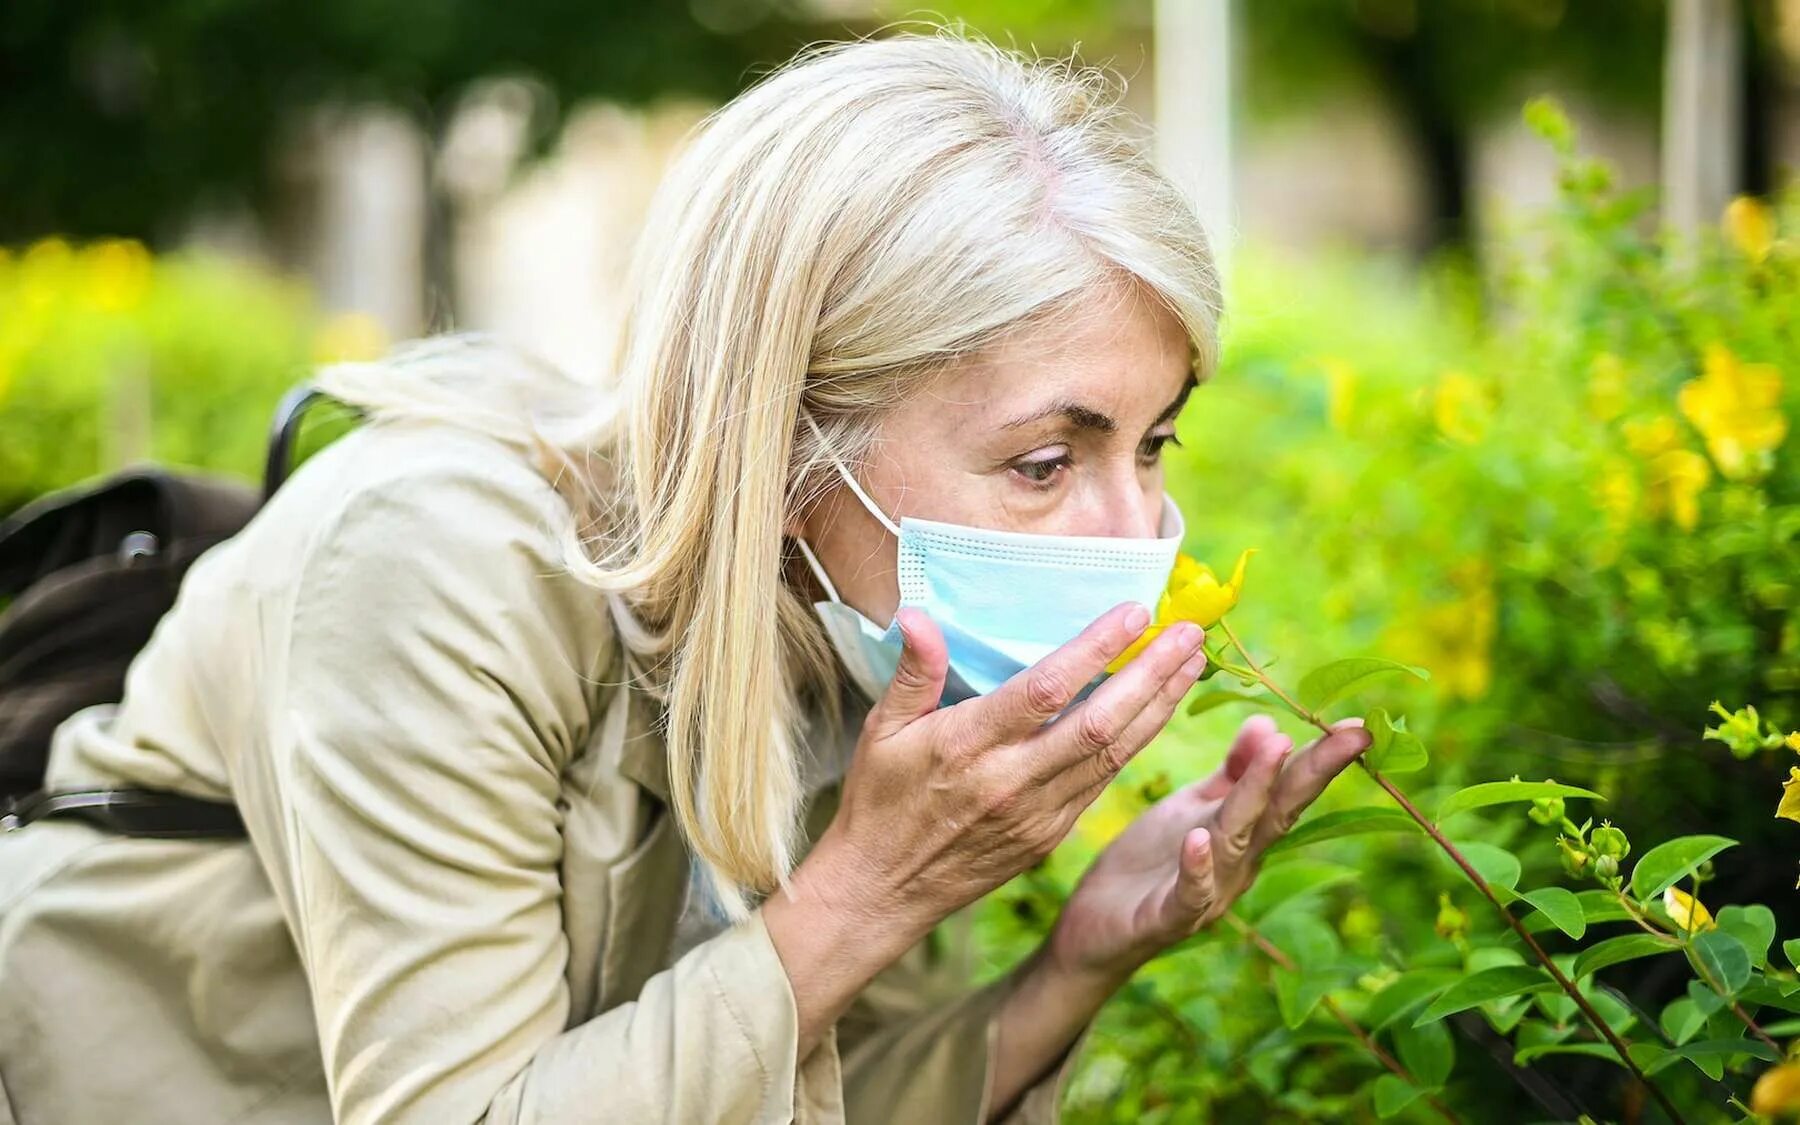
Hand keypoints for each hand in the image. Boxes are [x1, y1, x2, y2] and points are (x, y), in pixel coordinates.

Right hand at [804, 600, 1210, 940]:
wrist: (883, 891)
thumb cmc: (879, 800)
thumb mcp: (882, 730)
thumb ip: (913, 671)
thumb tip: (919, 613)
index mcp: (968, 747)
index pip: (1045, 690)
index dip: (1095, 650)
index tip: (1135, 611)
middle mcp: (1012, 781)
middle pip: (1100, 723)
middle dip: (1152, 674)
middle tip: (1189, 630)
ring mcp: (1038, 814)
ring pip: (1116, 755)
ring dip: (1160, 705)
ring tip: (1194, 661)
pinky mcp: (1051, 836)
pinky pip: (1104, 781)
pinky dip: (1139, 742)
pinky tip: (1160, 709)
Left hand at [1042, 712, 1373, 985]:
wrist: (1093, 927)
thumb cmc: (1148, 863)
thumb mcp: (1191, 809)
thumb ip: (1232, 774)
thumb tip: (1272, 724)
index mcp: (1243, 832)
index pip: (1289, 790)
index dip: (1322, 757)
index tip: (1360, 724)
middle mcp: (1237, 864)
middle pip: (1279, 812)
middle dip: (1315, 771)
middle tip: (1353, 735)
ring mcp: (1207, 892)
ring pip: (1238, 841)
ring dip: (1257, 796)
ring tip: (1278, 750)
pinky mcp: (1167, 918)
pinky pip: (1188, 894)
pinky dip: (1196, 867)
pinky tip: (1198, 838)